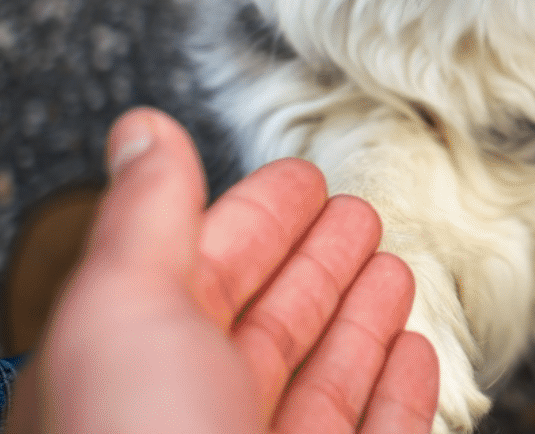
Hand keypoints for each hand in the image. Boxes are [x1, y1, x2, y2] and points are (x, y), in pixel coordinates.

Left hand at [5, 107, 437, 433]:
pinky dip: (397, 393)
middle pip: (267, 321)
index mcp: (131, 370)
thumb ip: (146, 217)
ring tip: (390, 269)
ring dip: (359, 317)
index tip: (296, 178)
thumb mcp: (122, 314)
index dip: (250, 217)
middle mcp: (193, 424)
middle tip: (354, 211)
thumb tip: (140, 130)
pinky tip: (411, 353)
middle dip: (313, 259)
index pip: (199, 271)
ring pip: (323, 381)